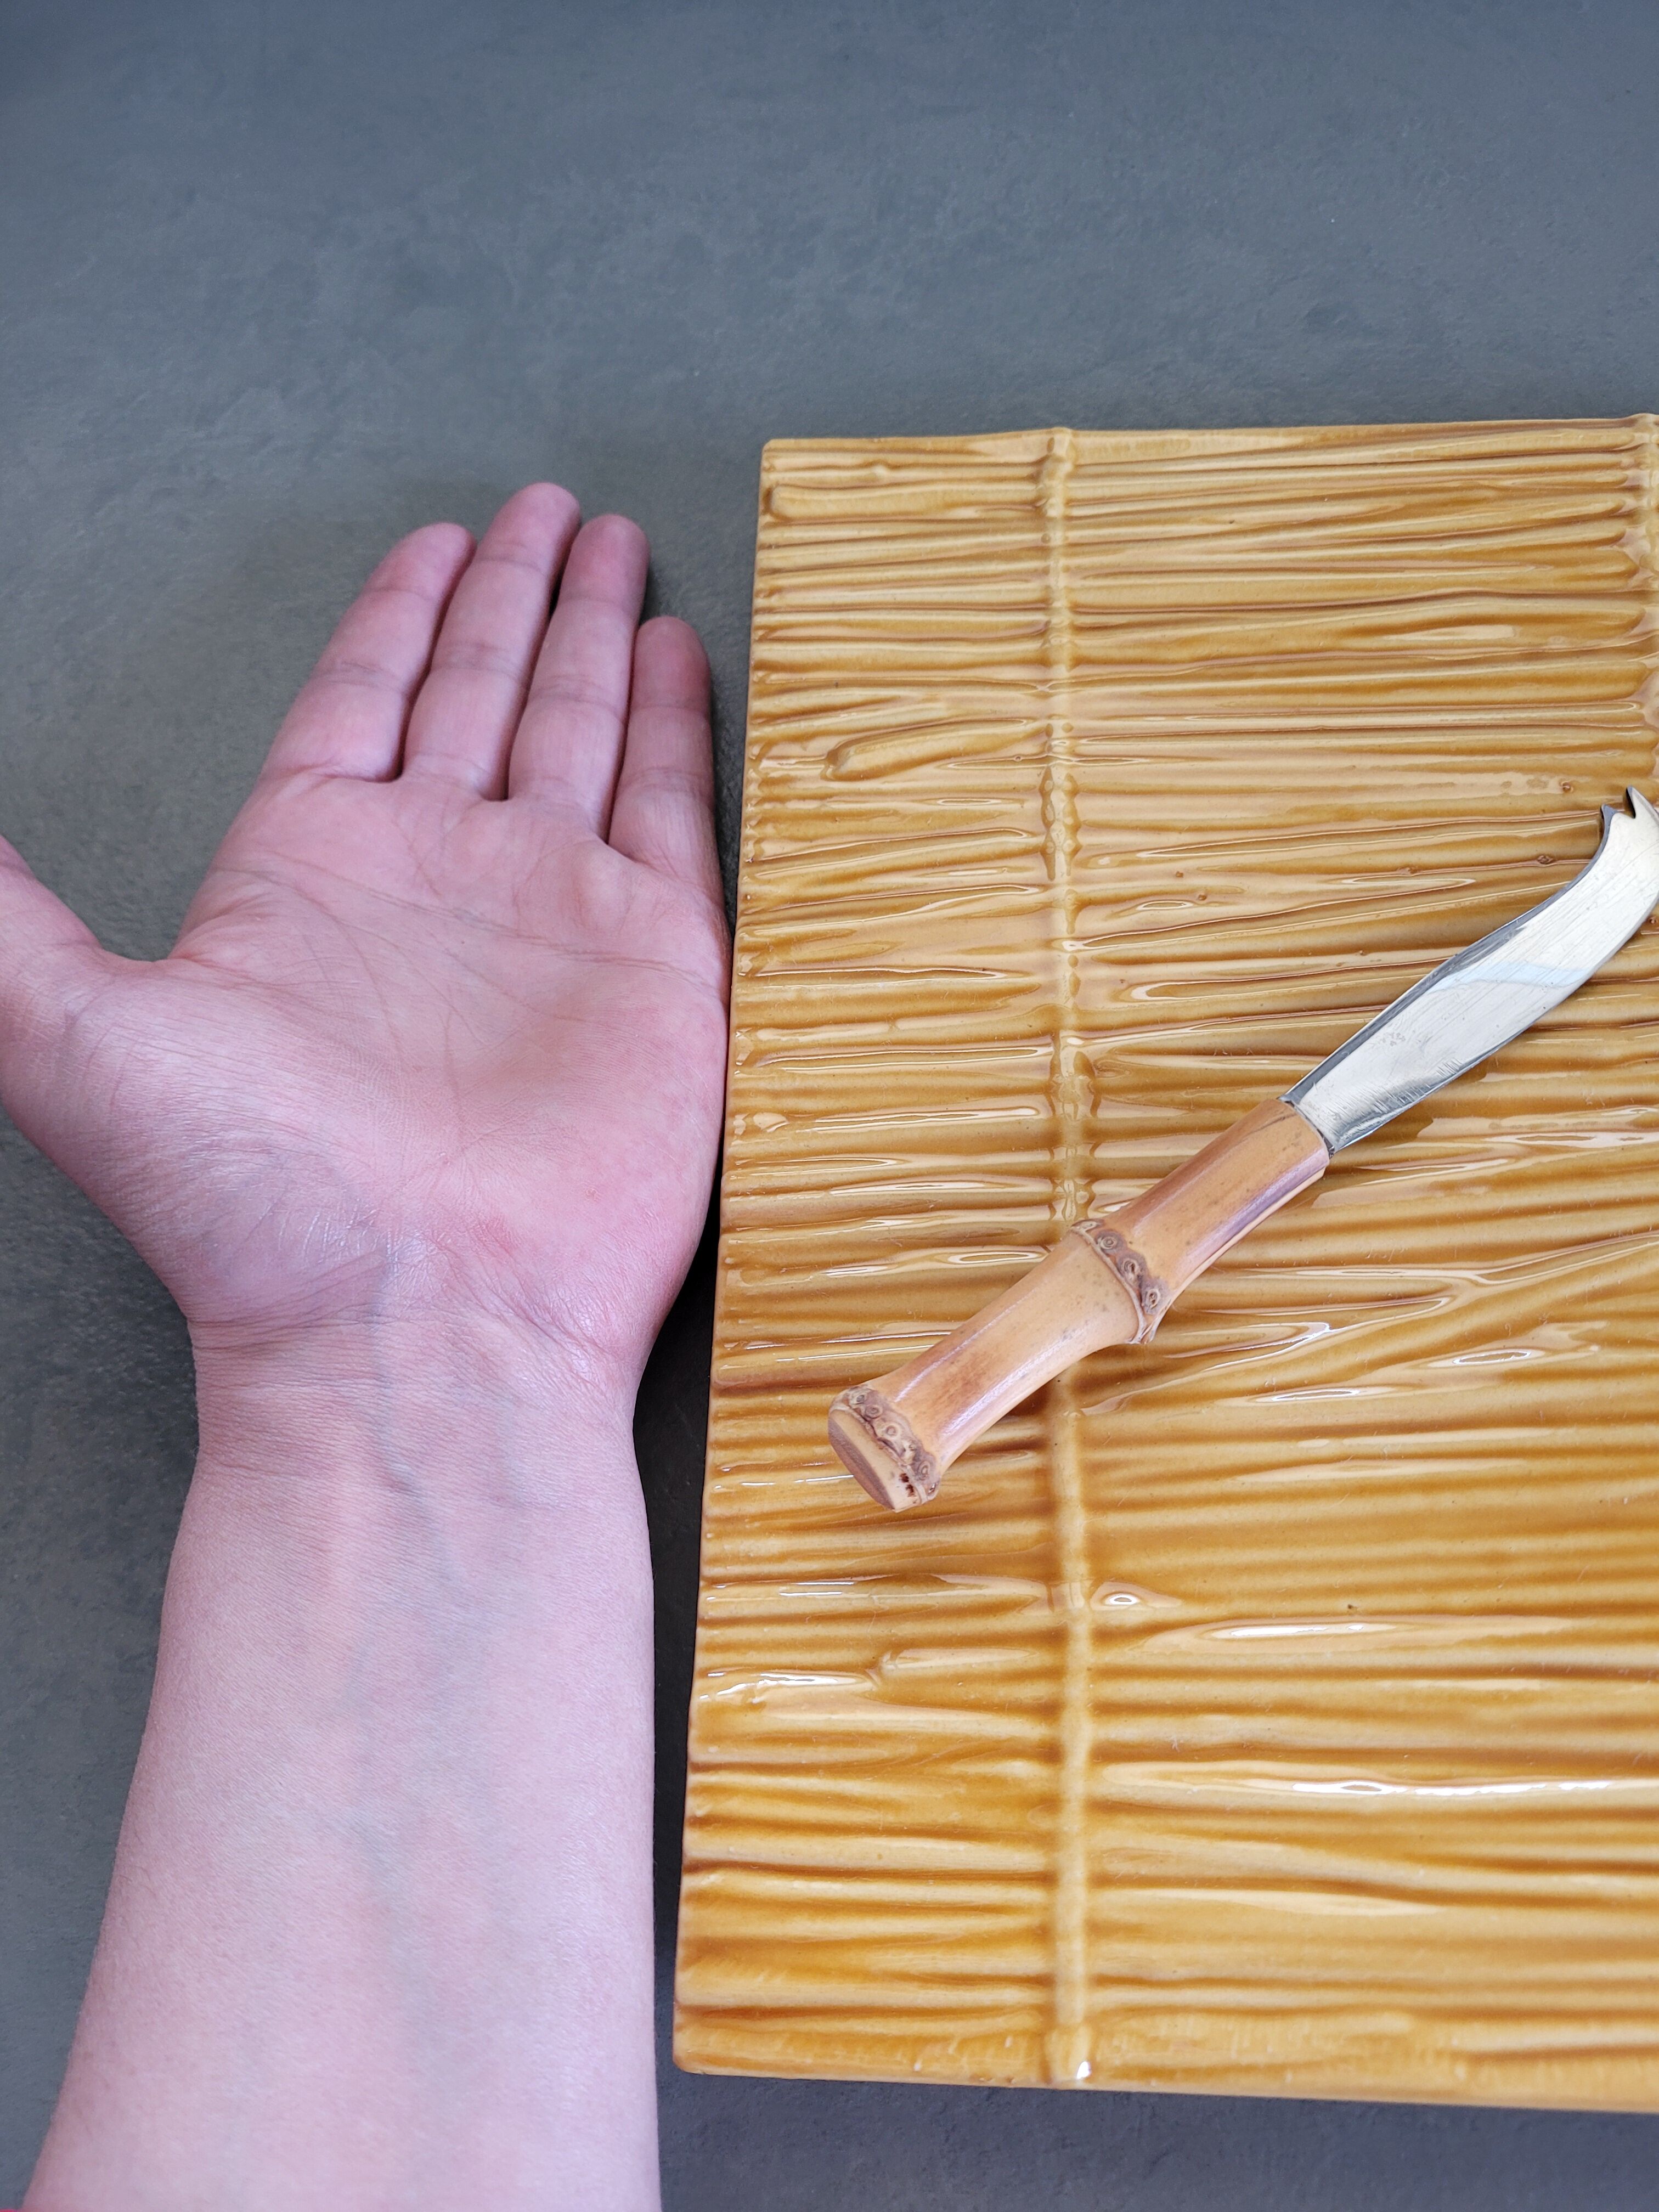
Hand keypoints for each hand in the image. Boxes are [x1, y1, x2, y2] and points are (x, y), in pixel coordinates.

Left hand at [0, 484, 729, 1392]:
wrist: (418, 1334)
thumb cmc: (256, 1202)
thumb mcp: (75, 1032)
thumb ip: (1, 923)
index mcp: (311, 869)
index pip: (363, 698)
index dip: (400, 612)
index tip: (437, 538)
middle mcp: (437, 877)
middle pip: (480, 691)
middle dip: (514, 596)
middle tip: (548, 509)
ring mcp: (553, 917)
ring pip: (580, 732)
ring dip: (596, 636)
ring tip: (616, 548)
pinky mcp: (657, 966)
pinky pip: (671, 813)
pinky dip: (675, 728)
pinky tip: (678, 655)